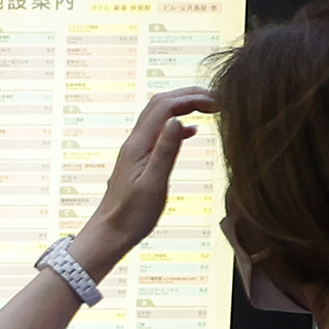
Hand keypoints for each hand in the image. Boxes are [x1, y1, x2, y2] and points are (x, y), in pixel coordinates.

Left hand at [75, 88, 216, 266]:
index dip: (192, 98)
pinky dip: (178, 125)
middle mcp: (135, 142)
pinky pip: (160, 133)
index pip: (166, 106)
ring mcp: (137, 150)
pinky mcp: (140, 160)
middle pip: (161, 103)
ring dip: (184, 105)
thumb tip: (177, 119)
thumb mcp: (153, 184)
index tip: (217, 102)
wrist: (110, 233)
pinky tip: (193, 131)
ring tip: (210, 107)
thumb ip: (165, 151)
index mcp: (138, 145)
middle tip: (217, 97)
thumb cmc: (131, 215)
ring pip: (160, 116)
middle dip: (189, 94)